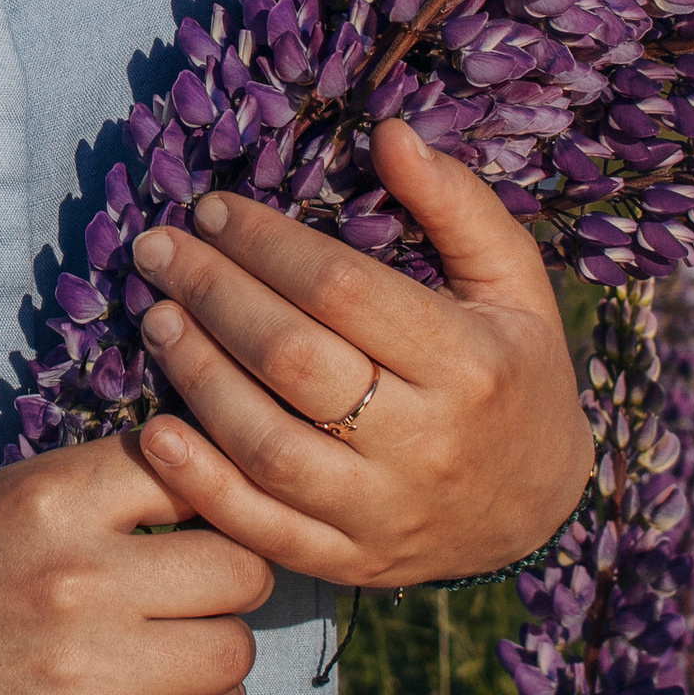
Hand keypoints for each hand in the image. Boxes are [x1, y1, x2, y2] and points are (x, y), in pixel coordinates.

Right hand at [0, 437, 271, 694]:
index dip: (214, 497)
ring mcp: (78, 669)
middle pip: (240, 565)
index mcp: (50, 495)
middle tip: (202, 598)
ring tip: (189, 661)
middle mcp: (78, 574)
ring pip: (232, 652)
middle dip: (231, 580)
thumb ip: (78, 495)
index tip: (202, 521)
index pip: (200, 471)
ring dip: (221, 657)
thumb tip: (182, 490)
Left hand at [127, 122, 591, 589]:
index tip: (212, 210)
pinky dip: (200, 484)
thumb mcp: (512, 282)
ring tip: (156, 317)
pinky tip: (154, 430)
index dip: (266, 243)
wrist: (539, 507)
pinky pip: (262, 530)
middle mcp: (426, 443)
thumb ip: (457, 205)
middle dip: (213, 293)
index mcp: (469, 362)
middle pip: (295, 361)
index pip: (343, 290)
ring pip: (268, 445)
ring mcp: (383, 512)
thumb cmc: (514, 371)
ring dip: (197, 376)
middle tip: (159, 250)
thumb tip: (388, 132)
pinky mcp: (348, 562)